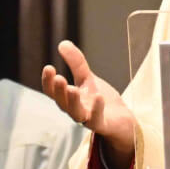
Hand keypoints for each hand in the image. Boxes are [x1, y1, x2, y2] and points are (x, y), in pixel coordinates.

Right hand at [41, 40, 135, 168]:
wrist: (120, 120)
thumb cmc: (99, 100)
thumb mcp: (87, 79)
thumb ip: (76, 63)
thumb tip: (62, 43)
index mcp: (69, 99)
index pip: (54, 92)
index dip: (48, 82)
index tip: (48, 68)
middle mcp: (75, 109)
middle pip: (62, 103)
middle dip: (59, 91)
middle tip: (58, 78)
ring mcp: (87, 119)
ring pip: (76, 113)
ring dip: (72, 102)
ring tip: (72, 88)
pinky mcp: (102, 125)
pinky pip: (96, 120)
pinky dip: (96, 110)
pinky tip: (98, 98)